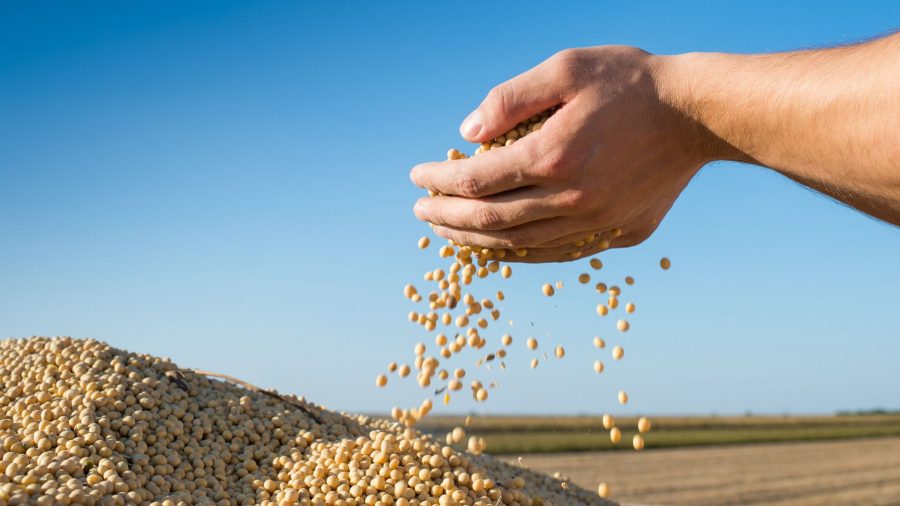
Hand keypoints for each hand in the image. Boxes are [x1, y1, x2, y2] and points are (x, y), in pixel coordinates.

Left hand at [410, 46, 740, 261]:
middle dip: (446, 217)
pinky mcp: (618, 235)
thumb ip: (509, 99)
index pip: (474, 180)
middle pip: (489, 219)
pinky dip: (518, 254)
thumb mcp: (565, 69)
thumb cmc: (630, 83)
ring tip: (447, 233)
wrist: (698, 114)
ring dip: (474, 240)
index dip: (438, 181)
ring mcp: (596, 223)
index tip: (417, 177)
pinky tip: (499, 248)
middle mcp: (570, 199)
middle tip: (421, 212)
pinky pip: (555, 255)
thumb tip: (466, 134)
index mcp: (552, 156)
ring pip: (518, 245)